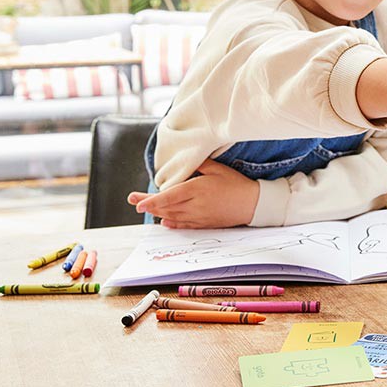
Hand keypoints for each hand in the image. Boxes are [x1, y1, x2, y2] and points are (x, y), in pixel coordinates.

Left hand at [127, 159, 260, 228]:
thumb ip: (198, 164)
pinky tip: (164, 222)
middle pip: (166, 207)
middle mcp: (195, 205)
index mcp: (197, 189)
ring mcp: (199, 216)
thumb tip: (183, 162)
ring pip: (172, 216)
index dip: (151, 200)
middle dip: (148, 204)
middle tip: (133, 200)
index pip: (169, 196)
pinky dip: (172, 223)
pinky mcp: (205, 224)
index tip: (137, 202)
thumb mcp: (218, 169)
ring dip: (157, 213)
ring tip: (145, 208)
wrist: (253, 204)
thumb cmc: (236, 183)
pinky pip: (184, 224)